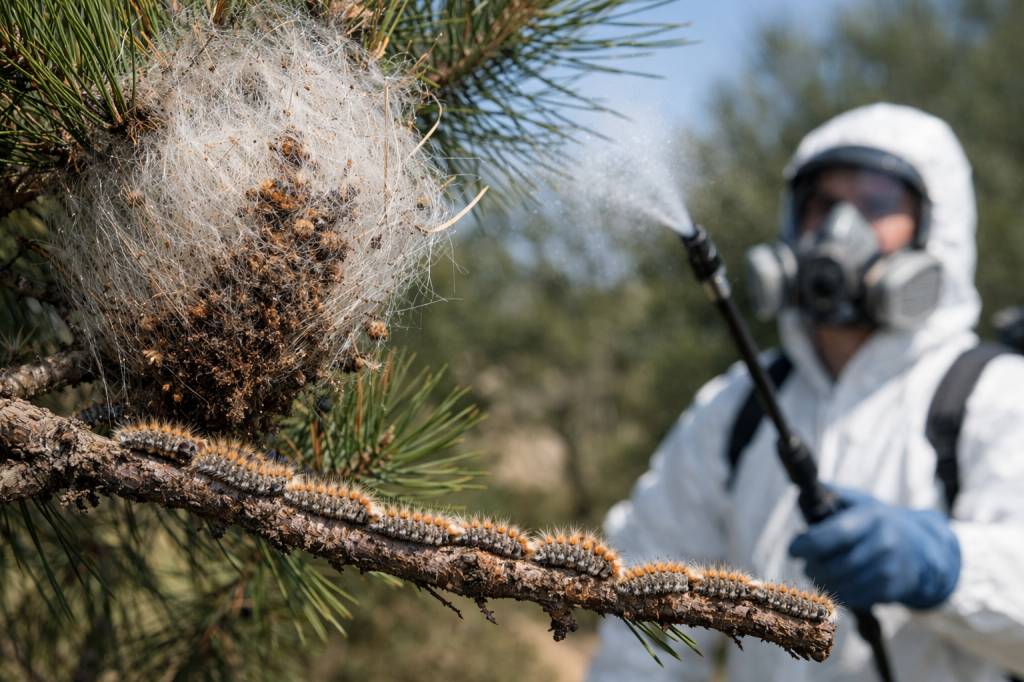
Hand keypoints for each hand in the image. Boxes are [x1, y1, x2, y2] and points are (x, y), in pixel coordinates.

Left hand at [788, 486, 960, 609]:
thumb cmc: (878, 522)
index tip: (792, 549)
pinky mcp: (890, 590)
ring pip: (842, 585)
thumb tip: (800, 493)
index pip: (835, 534)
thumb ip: (831, 495)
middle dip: (812, 566)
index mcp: (872, 517)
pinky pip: (854, 598)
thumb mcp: (860, 502)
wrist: (921, 550)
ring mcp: (889, 569)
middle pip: (835, 565)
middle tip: (804, 563)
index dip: (807, 544)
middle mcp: (884, 544)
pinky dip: (837, 593)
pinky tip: (834, 584)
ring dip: (821, 582)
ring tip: (815, 573)